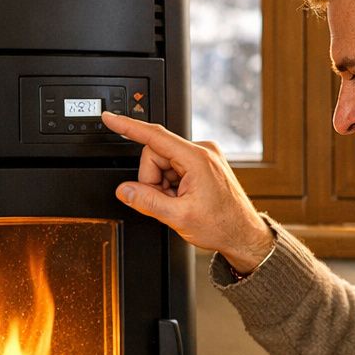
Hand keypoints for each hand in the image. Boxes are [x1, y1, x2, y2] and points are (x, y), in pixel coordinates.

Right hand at [101, 111, 274, 272]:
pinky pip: (174, 169)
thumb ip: (147, 202)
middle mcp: (202, 151)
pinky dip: (172, 186)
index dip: (128, 127)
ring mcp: (204, 157)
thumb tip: (125, 190)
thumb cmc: (223, 225)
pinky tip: (183, 199)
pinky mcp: (203, 164)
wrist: (244, 235)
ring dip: (163, 186)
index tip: (111, 118)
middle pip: (155, 155)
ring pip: (163, 164)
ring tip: (179, 203)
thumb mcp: (179, 217)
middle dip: (153, 180)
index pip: (154, 136)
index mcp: (197, 158)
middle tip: (166, 202)